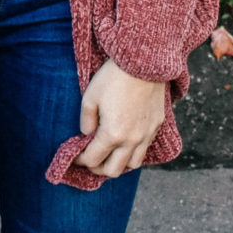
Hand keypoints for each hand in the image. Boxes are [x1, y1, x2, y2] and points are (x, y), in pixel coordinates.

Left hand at [76, 59, 167, 177]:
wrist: (144, 62)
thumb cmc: (113, 77)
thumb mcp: (90, 97)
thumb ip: (86, 121)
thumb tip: (86, 135)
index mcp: (112, 134)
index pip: (92, 159)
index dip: (80, 160)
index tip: (75, 156)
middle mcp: (131, 140)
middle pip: (113, 170)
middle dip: (98, 168)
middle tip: (90, 159)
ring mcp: (147, 134)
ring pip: (133, 164)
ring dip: (119, 163)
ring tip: (109, 153)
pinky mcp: (156, 125)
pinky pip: (145, 148)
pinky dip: (133, 151)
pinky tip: (125, 141)